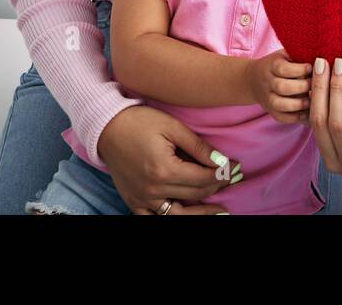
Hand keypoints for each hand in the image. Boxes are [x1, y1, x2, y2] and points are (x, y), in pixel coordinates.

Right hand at [96, 104, 231, 213]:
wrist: (106, 126)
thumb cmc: (139, 121)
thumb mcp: (172, 127)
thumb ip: (198, 146)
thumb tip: (222, 161)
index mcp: (164, 170)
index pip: (203, 178)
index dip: (223, 173)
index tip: (236, 167)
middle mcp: (153, 189)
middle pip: (194, 194)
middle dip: (216, 187)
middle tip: (232, 179)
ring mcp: (141, 199)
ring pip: (177, 214)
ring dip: (200, 212)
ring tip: (218, 210)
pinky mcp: (133, 201)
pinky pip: (154, 218)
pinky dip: (171, 218)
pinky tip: (185, 214)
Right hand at [246, 49, 312, 123]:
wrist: (255, 79)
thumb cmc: (281, 64)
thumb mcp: (287, 54)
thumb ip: (301, 56)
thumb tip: (323, 60)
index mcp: (272, 65)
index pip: (283, 68)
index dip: (299, 69)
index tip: (312, 68)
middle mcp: (267, 82)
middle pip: (282, 87)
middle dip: (301, 87)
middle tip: (316, 85)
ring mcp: (267, 98)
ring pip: (279, 104)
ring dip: (298, 104)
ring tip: (312, 101)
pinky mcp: (271, 111)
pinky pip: (281, 117)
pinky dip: (295, 117)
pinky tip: (307, 112)